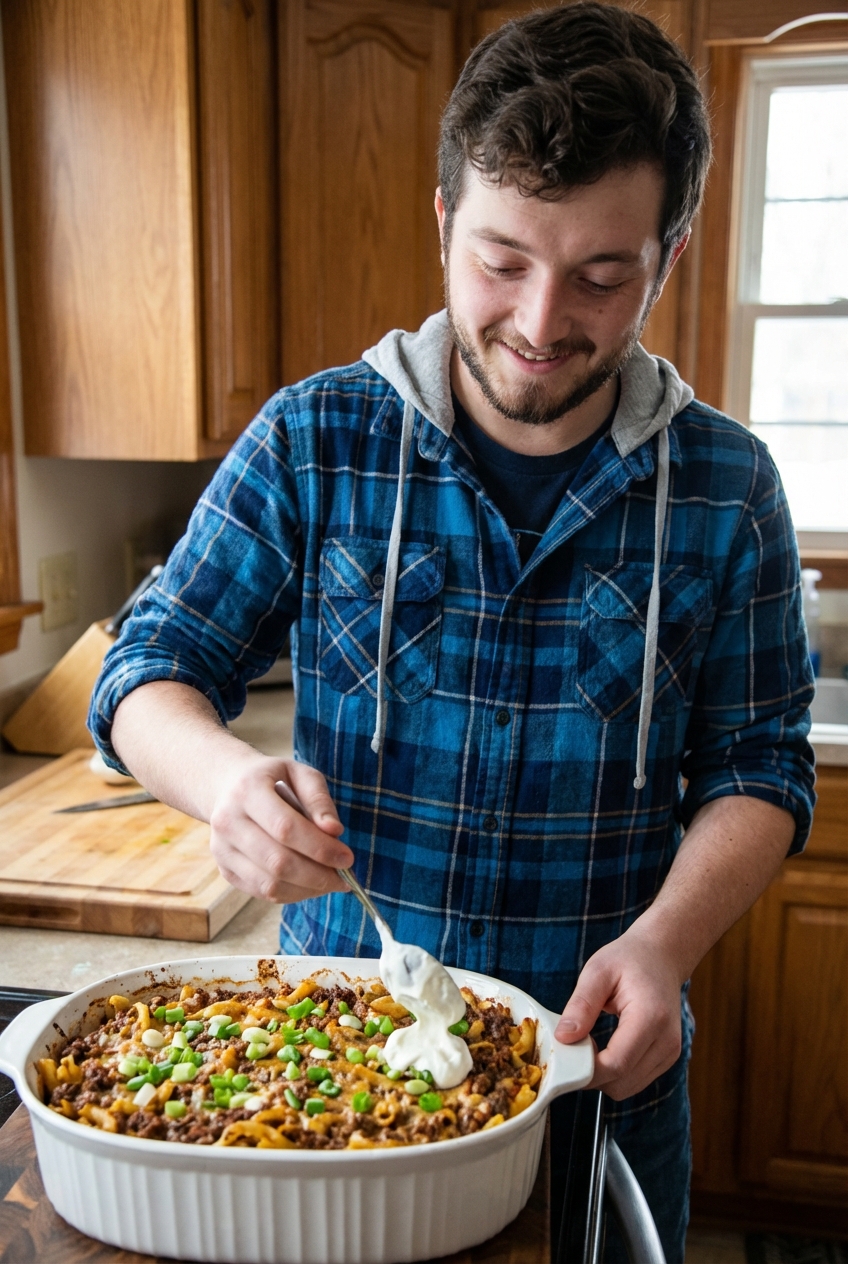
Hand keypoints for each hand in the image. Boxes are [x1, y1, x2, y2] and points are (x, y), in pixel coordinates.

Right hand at [209, 755, 353, 902]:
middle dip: (318, 875)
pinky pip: (262, 892)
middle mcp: (227, 821)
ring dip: (307, 889)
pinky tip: (310, 884)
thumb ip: (318, 800)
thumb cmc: (272, 779)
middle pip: (278, 862)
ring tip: (330, 881)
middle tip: (344, 877)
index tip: (347, 858)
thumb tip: (334, 831)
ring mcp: (222, 849)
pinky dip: (292, 894)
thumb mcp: (299, 774)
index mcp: (247, 790)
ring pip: (270, 884)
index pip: (286, 828)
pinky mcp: (225, 870)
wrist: (229, 786)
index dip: (320, 848)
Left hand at [554, 926, 682, 1100]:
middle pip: (622, 1083)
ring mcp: (670, 1053)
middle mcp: (666, 1041)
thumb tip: (563, 1038)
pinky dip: (615, 1073)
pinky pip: (635, 1081)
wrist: (662, 956)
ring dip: (603, 1077)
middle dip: (591, 1075)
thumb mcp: (598, 971)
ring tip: (589, 1046)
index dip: (585, 1069)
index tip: (565, 1054)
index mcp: (650, 1017)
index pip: (616, 1064)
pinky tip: (605, 1049)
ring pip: (628, 1088)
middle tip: (573, 1048)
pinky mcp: (667, 1058)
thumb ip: (581, 1005)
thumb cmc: (630, 959)